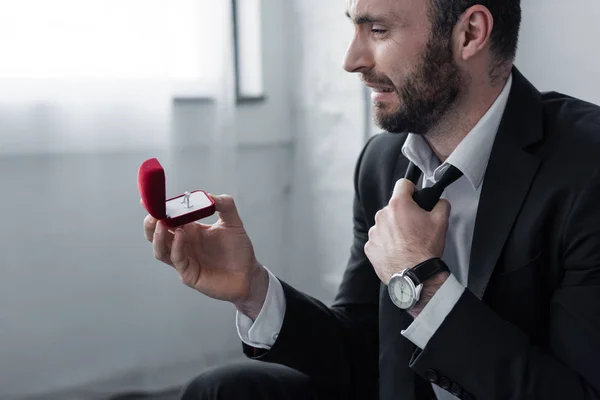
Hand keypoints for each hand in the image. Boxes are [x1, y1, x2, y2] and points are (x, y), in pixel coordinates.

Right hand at [143, 194, 267, 318]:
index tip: (150, 199)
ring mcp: (184, 260)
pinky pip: (176, 260)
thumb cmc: (238, 250)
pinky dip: (175, 247)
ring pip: (160, 249)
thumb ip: (225, 205)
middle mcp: (183, 245)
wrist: (248, 273)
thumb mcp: (232, 222)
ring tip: (161, 223)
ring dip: (158, 236)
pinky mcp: (189, 274)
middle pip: (156, 234)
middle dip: (151, 223)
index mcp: (190, 230)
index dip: (158, 209)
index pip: (167, 219)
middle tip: (153, 213)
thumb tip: (208, 196)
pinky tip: (180, 235)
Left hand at [364, 178, 450, 285]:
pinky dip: (386, 243)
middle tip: (415, 227)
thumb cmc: (425, 250)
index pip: (403, 184)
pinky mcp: (369, 247)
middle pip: (393, 207)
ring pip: (385, 224)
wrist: (414, 276)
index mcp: (398, 205)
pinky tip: (397, 251)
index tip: (415, 197)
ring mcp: (373, 232)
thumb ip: (441, 204)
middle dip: (403, 214)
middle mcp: (382, 216)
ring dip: (394, 229)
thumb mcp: (441, 222)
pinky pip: (378, 239)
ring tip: (406, 242)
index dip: (412, 189)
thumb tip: (439, 201)